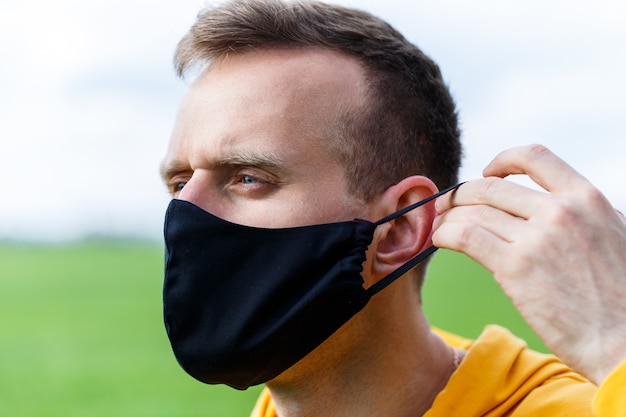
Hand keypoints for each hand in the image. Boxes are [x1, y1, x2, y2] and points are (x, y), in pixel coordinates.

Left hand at [432, 144, 625, 383]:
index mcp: (586, 198)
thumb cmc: (620, 298)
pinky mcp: (516, 268)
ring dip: (448, 218)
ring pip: (472, 212)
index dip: (501, 160)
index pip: (534, 156)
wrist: (625, 343)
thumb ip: (583, 215)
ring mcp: (538, 238)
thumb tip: (553, 204)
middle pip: (490, 187)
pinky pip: (465, 237)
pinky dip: (445, 234)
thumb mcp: (614, 235)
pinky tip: (439, 240)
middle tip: (446, 206)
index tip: (487, 173)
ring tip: (439, 227)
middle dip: (460, 195)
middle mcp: (560, 211)